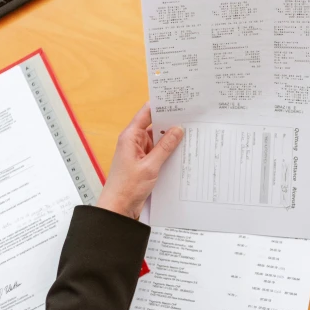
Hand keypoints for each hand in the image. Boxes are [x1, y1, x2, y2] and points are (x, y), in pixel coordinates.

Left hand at [96, 103, 182, 218]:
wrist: (119, 209)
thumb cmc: (127, 187)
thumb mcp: (150, 166)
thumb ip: (165, 147)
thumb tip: (177, 130)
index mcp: (130, 137)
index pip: (146, 114)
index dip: (160, 105)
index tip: (176, 100)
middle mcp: (134, 142)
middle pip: (154, 126)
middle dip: (170, 122)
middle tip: (190, 118)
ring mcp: (140, 153)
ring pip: (158, 140)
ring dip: (171, 139)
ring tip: (190, 134)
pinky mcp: (145, 164)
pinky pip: (159, 153)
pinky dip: (169, 152)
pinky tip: (182, 152)